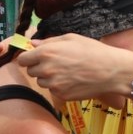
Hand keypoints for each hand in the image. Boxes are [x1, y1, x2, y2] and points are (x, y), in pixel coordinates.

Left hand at [17, 35, 132, 107]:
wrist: (110, 70)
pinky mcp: (61, 95)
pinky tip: (73, 80)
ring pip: (42, 82)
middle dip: (39, 67)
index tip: (35, 57)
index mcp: (45, 53)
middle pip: (31, 71)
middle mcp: (46, 70)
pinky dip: (59, 86)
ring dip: (49, 78)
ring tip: (66, 72)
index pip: (22, 59)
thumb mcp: (70, 38)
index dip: (28, 58)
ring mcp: (53, 84)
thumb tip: (32, 44)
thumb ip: (48, 41)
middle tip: (55, 63)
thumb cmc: (92, 50)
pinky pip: (53, 90)